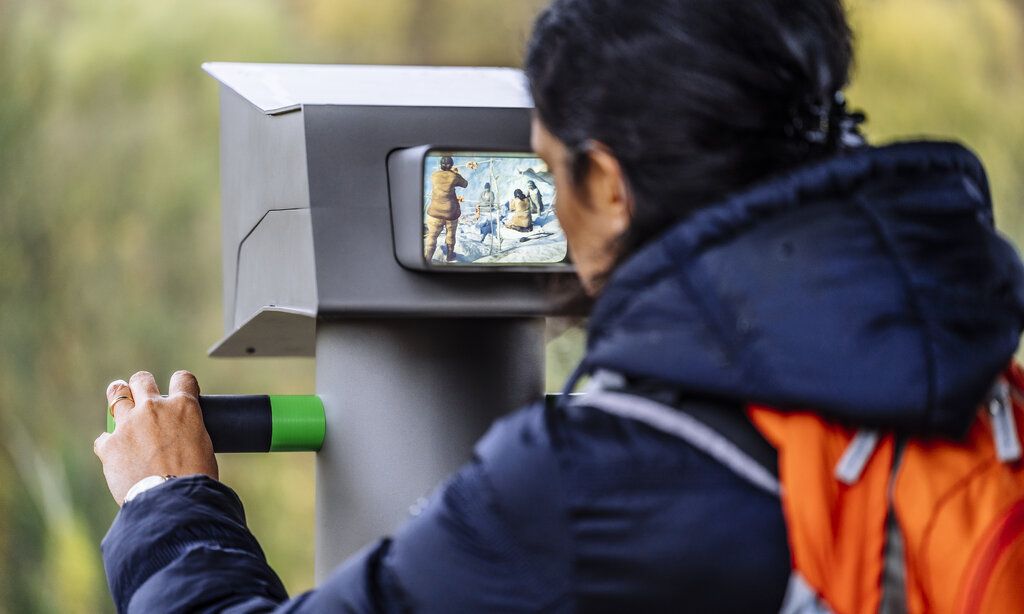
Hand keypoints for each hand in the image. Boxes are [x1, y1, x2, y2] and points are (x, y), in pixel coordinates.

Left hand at [94, 370, 217, 505]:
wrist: (173, 501)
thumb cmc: (195, 479)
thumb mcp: (202, 446)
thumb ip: (188, 431)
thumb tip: (180, 435)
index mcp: (184, 408)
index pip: (183, 379)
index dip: (182, 383)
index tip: (179, 389)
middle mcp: (154, 408)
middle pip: (142, 380)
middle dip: (141, 386)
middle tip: (141, 396)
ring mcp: (129, 424)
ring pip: (116, 393)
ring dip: (118, 397)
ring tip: (118, 402)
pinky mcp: (109, 445)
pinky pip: (104, 437)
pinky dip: (109, 444)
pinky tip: (115, 453)